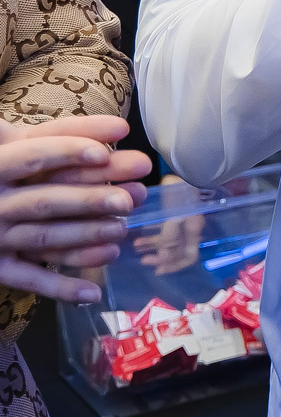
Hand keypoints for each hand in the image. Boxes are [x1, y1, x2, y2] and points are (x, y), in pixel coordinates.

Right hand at [0, 115, 151, 302]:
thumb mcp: (2, 144)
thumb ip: (30, 135)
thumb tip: (87, 123)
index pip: (38, 149)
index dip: (74, 145)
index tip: (118, 136)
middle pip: (47, 199)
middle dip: (91, 199)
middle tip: (132, 197)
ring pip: (44, 238)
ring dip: (85, 237)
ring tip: (122, 231)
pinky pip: (29, 279)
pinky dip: (60, 288)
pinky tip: (93, 293)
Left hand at [134, 175, 204, 275]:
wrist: (187, 161)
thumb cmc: (182, 189)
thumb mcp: (176, 214)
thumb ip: (170, 237)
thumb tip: (163, 258)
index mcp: (194, 229)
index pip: (189, 256)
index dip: (174, 266)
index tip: (158, 270)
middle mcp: (190, 226)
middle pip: (179, 250)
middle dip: (162, 259)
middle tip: (145, 261)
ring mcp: (182, 217)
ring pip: (169, 239)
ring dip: (154, 247)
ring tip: (137, 248)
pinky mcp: (173, 208)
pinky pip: (164, 226)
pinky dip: (152, 233)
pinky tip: (139, 235)